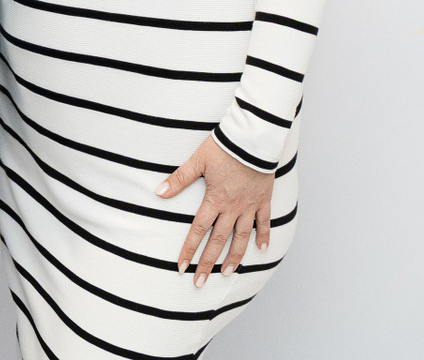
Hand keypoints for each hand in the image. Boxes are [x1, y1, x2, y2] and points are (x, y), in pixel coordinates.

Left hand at [159, 134, 274, 285]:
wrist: (253, 140)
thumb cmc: (224, 147)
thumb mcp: (197, 160)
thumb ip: (179, 179)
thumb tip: (159, 192)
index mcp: (214, 199)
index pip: (198, 230)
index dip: (189, 249)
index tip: (182, 267)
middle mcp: (232, 207)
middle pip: (218, 240)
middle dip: (208, 262)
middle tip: (200, 282)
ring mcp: (250, 206)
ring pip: (242, 237)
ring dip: (235, 256)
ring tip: (229, 273)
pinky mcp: (263, 200)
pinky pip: (264, 222)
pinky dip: (263, 236)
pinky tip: (261, 249)